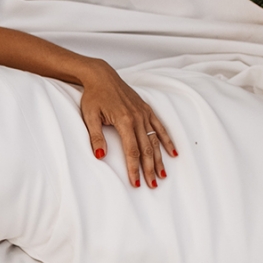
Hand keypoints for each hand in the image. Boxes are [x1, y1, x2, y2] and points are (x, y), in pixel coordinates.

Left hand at [75, 58, 177, 188]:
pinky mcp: (147, 110)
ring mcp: (144, 114)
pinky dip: (167, 141)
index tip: (135, 182)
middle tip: (152, 185)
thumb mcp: (90, 116)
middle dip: (149, 169)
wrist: (102, 77)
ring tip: (162, 175)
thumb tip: (99, 155)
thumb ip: (95, 136)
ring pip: (155, 141)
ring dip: (159, 159)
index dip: (134, 168)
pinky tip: (173, 153)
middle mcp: (138, 118)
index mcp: (124, 121)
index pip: (131, 151)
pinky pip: (160, 128)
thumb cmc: (93, 96)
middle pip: (146, 149)